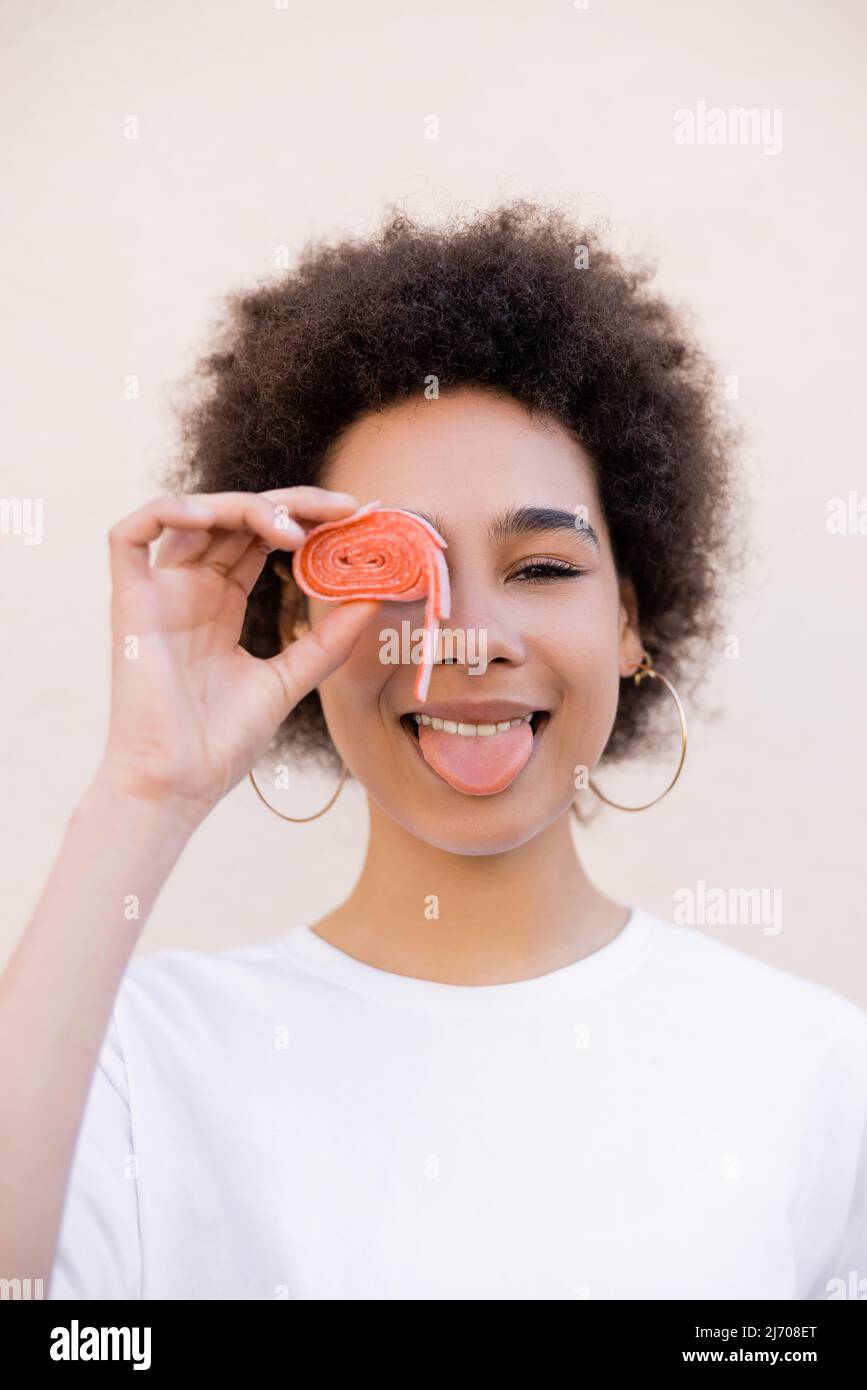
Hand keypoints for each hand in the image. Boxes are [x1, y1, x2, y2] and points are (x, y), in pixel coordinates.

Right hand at [95, 487, 379, 823]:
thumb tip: (373, 597)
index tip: (356, 518)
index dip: (305, 520)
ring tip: (291, 530)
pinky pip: (130, 535)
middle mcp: (189, 589)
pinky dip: (167, 511)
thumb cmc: (222, 742)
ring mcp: (158, 593)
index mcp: (220, 603)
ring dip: (244, 507)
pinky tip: (211, 517)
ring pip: (194, 515)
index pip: (261, 539)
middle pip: (236, 518)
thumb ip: (327, 640)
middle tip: (342, 510)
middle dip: (291, 505)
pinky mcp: (129, 602)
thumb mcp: (290, 680)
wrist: (179, 784)